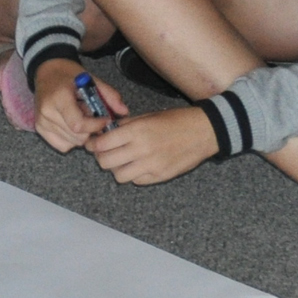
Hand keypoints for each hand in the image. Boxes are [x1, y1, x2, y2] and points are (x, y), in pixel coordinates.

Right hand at [34, 60, 124, 153]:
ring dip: (82, 135)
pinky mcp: (39, 128)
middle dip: (91, 131)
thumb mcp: (91, 79)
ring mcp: (42, 121)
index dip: (95, 126)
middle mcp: (47, 111)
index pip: (78, 125)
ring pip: (71, 142)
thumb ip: (109, 95)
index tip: (105, 120)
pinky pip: (62, 145)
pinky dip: (71, 140)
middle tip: (93, 117)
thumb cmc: (69, 75)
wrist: (47, 71)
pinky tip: (73, 126)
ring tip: (81, 118)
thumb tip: (124, 111)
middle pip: (76, 136)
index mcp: (60, 98)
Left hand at [89, 105, 220, 185]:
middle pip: (106, 162)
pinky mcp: (160, 176)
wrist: (204, 131)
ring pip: (119, 176)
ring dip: (118, 169)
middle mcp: (141, 149)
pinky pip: (137, 181)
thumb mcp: (148, 116)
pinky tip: (139, 165)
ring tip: (124, 161)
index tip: (93, 144)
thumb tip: (106, 132)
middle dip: (102, 158)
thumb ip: (126, 125)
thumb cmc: (176, 120)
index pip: (102, 144)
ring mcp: (151, 165)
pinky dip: (134, 175)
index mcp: (136, 131)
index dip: (94, 145)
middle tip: (106, 153)